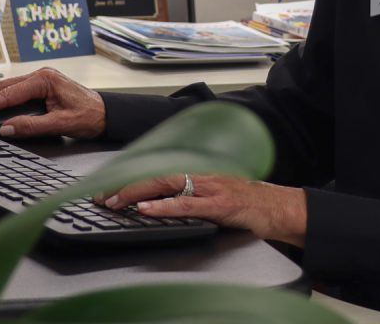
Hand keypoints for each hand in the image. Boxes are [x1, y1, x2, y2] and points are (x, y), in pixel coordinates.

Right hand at [0, 67, 105, 138]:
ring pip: (9, 88)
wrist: (106, 114)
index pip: (9, 94)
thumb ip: (32, 126)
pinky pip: (16, 92)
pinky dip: (2, 99)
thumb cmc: (89, 116)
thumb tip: (6, 128)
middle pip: (5, 87)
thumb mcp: (61, 124)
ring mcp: (41, 79)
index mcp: (45, 80)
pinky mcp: (42, 87)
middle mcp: (41, 75)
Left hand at [95, 174, 306, 247]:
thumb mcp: (212, 195)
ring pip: (167, 184)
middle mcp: (201, 174)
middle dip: (125, 184)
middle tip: (102, 196)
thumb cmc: (246, 204)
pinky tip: (148, 210)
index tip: (106, 186)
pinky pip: (188, 204)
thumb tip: (157, 202)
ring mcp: (210, 188)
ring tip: (116, 201)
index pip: (157, 170)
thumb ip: (188, 195)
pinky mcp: (220, 204)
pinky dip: (165, 206)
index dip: (130, 177)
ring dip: (137, 192)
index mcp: (197, 172)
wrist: (277, 208)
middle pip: (156, 173)